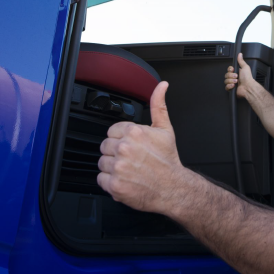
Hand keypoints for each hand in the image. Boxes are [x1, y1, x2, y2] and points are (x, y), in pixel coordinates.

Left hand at [97, 82, 185, 213]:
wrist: (173, 188)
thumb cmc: (168, 160)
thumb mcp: (165, 128)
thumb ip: (158, 105)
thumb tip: (161, 86)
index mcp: (134, 132)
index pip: (112, 132)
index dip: (121, 139)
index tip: (132, 147)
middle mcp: (124, 148)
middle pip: (105, 147)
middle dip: (116, 153)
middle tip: (132, 159)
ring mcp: (118, 167)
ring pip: (102, 163)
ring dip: (112, 168)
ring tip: (129, 170)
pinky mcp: (115, 185)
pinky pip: (101, 179)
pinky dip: (110, 182)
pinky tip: (125, 180)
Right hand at [224, 53, 258, 99]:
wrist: (248, 87)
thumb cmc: (247, 78)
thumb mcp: (245, 67)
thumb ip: (241, 61)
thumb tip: (240, 54)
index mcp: (236, 72)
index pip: (229, 70)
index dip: (230, 70)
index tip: (233, 70)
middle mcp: (234, 78)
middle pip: (226, 75)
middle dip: (231, 76)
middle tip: (236, 76)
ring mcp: (232, 83)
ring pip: (226, 81)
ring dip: (231, 81)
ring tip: (236, 81)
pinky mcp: (231, 89)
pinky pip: (226, 87)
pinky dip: (229, 86)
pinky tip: (234, 85)